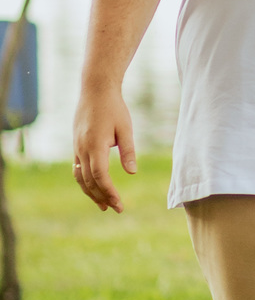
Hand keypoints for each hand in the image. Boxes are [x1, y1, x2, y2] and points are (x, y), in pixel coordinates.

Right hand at [73, 86, 136, 211]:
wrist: (95, 90)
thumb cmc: (114, 108)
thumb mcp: (125, 128)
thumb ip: (128, 151)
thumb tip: (132, 173)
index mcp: (95, 146)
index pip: (101, 177)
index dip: (109, 192)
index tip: (119, 204)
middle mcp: (82, 149)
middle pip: (89, 181)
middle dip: (102, 197)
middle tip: (116, 209)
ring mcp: (77, 147)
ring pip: (80, 177)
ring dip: (91, 192)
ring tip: (103, 205)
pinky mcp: (76, 145)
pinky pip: (77, 168)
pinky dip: (85, 181)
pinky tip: (93, 187)